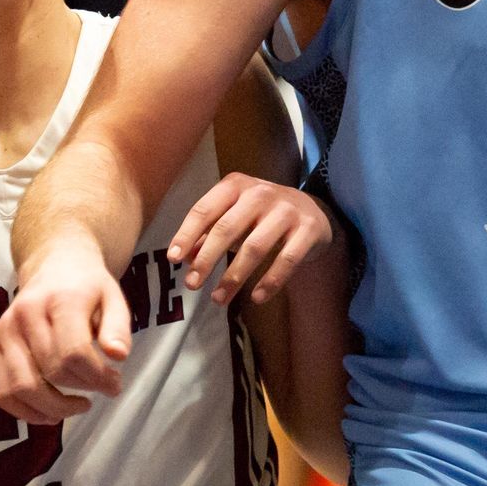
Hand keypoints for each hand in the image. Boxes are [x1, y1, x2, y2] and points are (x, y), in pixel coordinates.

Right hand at [0, 252, 128, 421]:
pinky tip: (50, 413)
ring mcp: (4, 331)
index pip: (74, 353)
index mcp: (58, 300)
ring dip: (53, 409)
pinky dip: (25, 412)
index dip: (98, 378)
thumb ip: (118, 327)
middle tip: (101, 391)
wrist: (53, 265)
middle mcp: (25, 314)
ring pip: (21, 388)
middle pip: (50, 372)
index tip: (115, 384)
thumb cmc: (87, 286)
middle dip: (81, 392)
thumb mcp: (113, 297)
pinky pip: (2, 392)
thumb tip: (118, 356)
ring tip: (76, 406)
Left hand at [167, 174, 333, 306]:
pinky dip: (270, 281)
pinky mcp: (308, 229)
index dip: (186, 234)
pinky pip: (287, 259)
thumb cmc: (262, 215)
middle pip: (227, 228)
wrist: (313, 211)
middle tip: (191, 284)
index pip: (205, 209)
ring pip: (255, 247)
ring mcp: (287, 210)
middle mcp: (261, 193)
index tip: (173, 259)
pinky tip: (256, 298)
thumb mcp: (234, 216)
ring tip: (218, 299)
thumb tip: (183, 257)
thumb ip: (208, 233)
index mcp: (236, 185)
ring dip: (234, 276)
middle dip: (206, 259)